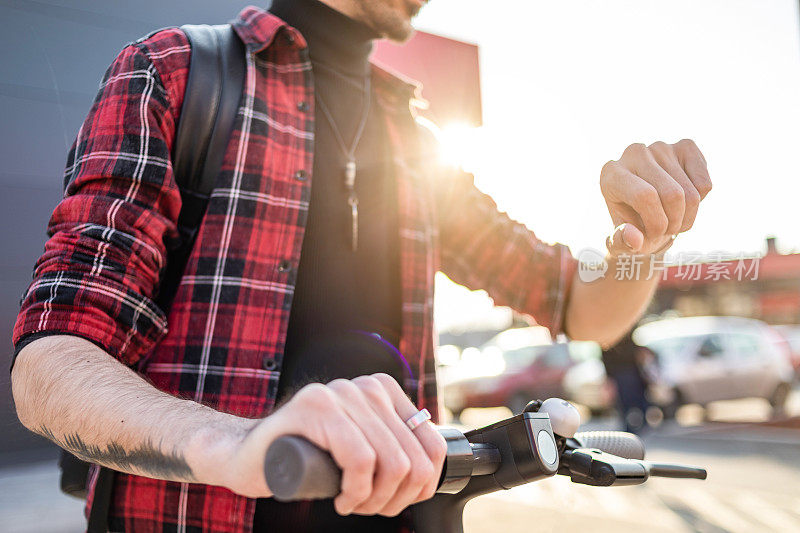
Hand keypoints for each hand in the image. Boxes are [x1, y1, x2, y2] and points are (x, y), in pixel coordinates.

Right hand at [222, 374, 446, 515]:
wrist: (246, 456)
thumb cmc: (307, 458)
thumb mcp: (361, 446)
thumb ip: (392, 445)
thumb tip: (431, 469)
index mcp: (384, 391)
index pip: (432, 443)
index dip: (424, 484)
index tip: (400, 500)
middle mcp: (366, 386)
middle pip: (412, 459)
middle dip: (396, 498)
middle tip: (368, 508)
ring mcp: (340, 393)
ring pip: (391, 461)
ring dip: (376, 499)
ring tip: (353, 504)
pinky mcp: (316, 407)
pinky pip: (360, 459)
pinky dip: (357, 491)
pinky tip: (341, 499)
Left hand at [600, 139, 711, 255]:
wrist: (646, 208)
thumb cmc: (631, 226)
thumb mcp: (620, 241)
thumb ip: (621, 243)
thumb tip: (634, 238)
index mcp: (612, 174)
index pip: (645, 196)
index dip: (656, 222)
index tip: (655, 235)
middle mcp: (634, 153)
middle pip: (673, 194)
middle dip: (674, 223)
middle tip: (666, 231)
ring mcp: (661, 147)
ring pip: (692, 193)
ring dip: (687, 218)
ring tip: (673, 220)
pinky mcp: (685, 146)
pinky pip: (705, 184)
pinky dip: (700, 202)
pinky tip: (683, 200)